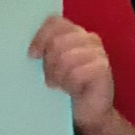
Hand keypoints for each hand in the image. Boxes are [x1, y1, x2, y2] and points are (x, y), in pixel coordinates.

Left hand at [29, 11, 117, 132]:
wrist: (88, 111)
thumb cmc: (68, 86)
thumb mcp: (52, 64)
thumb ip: (45, 50)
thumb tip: (31, 50)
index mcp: (75, 32)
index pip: (55, 23)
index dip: (41, 38)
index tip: (33, 55)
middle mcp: (89, 38)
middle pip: (57, 42)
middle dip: (49, 64)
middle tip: (51, 79)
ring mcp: (99, 52)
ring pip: (66, 58)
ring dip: (59, 76)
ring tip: (61, 85)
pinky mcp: (103, 68)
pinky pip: (76, 73)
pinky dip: (70, 84)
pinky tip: (73, 90)